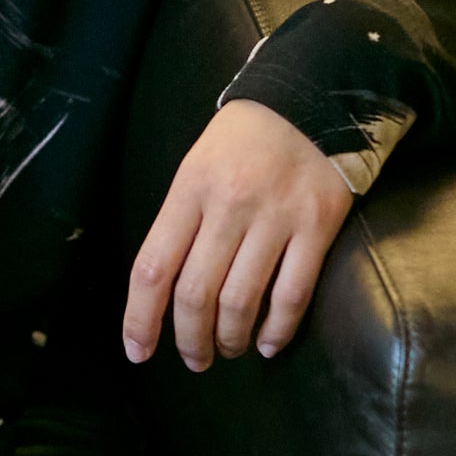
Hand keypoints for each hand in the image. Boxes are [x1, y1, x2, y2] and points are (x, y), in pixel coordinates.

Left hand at [122, 99, 352, 370]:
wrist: (311, 97)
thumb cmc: (245, 139)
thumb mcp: (198, 166)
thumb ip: (183, 220)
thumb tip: (166, 287)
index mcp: (190, 188)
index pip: (153, 266)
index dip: (140, 317)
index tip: (137, 350)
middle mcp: (229, 204)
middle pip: (196, 293)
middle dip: (189, 339)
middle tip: (194, 358)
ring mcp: (276, 216)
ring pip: (242, 300)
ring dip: (229, 338)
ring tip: (228, 348)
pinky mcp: (318, 225)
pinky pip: (292, 294)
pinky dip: (276, 329)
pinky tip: (266, 343)